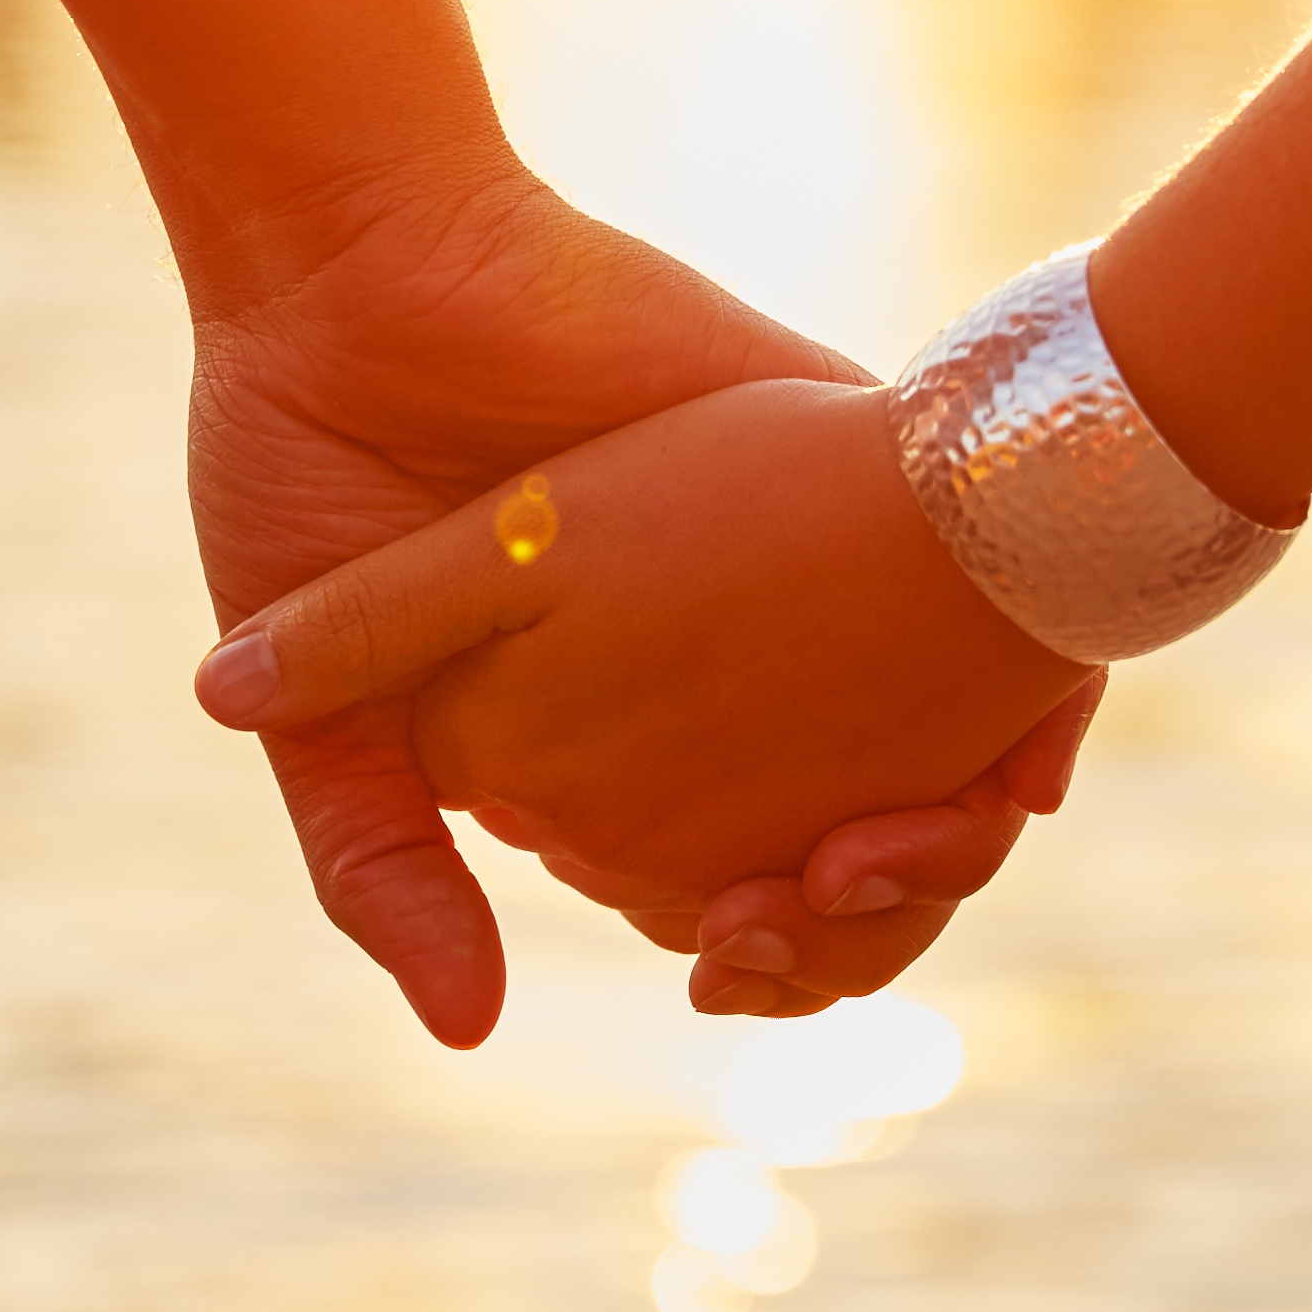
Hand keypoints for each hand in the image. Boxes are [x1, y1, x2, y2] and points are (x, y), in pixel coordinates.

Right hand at [187, 159, 1076, 1041]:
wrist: (344, 279)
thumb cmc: (303, 474)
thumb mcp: (323, 714)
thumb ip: (384, 869)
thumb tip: (470, 1032)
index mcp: (591, 709)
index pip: (718, 866)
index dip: (756, 939)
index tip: (731, 961)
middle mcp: (703, 635)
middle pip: (843, 812)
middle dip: (865, 892)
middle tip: (822, 904)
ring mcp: (774, 537)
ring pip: (927, 711)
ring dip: (943, 809)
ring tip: (880, 849)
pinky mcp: (824, 429)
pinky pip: (966, 550)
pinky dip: (1008, 668)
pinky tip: (988, 739)